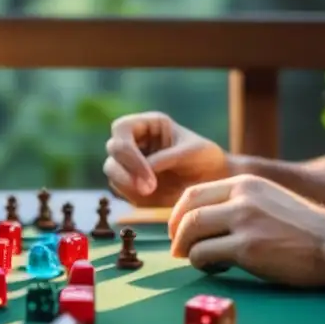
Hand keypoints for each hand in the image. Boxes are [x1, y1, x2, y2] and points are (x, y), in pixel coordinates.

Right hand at [104, 111, 232, 205]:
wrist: (213, 180)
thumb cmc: (206, 158)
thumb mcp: (191, 152)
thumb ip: (165, 158)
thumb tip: (141, 170)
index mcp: (148, 125)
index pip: (122, 129)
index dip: (128, 149)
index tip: (148, 172)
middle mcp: (135, 141)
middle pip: (113, 150)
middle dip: (127, 170)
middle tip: (149, 188)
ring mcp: (131, 163)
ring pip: (111, 171)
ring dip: (125, 184)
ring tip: (150, 193)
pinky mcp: (131, 183)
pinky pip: (119, 189)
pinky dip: (129, 194)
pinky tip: (148, 198)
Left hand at [168, 174, 324, 285]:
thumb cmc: (305, 230)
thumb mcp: (270, 201)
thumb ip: (240, 203)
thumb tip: (203, 219)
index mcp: (246, 183)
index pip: (194, 193)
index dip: (179, 214)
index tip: (179, 231)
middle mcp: (242, 196)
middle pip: (187, 210)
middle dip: (176, 232)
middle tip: (178, 249)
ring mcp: (244, 220)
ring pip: (192, 231)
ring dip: (187, 250)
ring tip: (198, 260)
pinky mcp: (247, 247)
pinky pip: (203, 255)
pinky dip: (202, 264)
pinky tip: (217, 268)